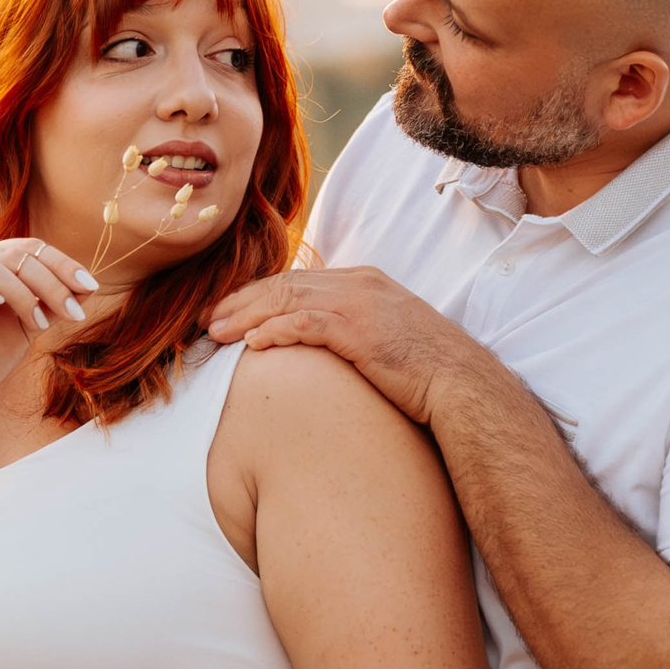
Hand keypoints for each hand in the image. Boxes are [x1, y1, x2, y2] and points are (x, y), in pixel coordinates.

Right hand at [0, 239, 100, 419]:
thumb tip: (89, 287)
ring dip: (22, 292)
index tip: (90, 288)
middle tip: (73, 313)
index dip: (64, 265)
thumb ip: (53, 306)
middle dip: (52, 282)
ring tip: (38, 324)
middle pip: (17, 254)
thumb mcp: (28, 328)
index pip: (33, 250)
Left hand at [205, 267, 484, 423]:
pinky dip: (275, 331)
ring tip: (216, 332)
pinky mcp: (362, 329)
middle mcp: (359, 284)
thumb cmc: (426, 374)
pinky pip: (306, 324)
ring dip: (246, 315)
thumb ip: (351, 335)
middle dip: (241, 301)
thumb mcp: (385, 342)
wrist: (463, 386)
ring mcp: (361, 304)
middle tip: (207, 321)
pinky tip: (251, 345)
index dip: (257, 296)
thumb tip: (320, 353)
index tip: (227, 314)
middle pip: (284, 284)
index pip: (298, 282)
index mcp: (363, 283)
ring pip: (287, 300)